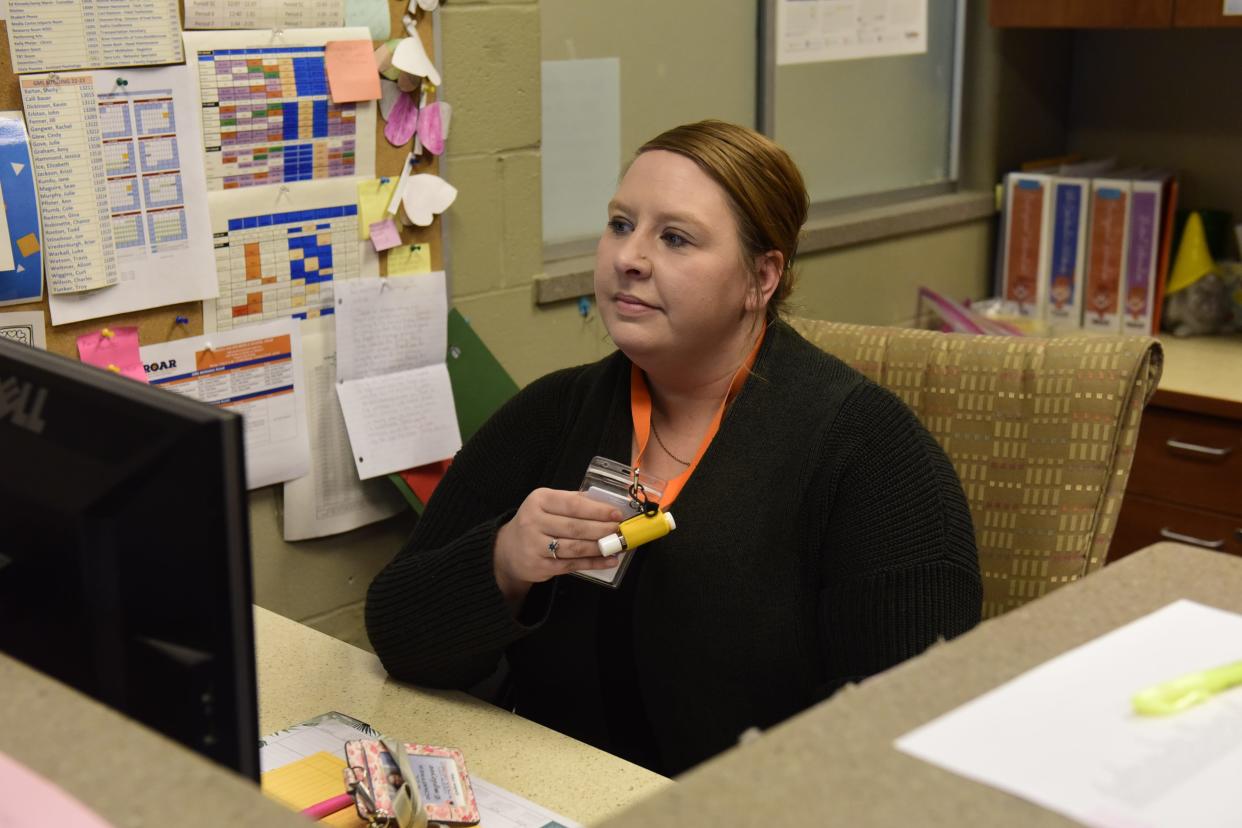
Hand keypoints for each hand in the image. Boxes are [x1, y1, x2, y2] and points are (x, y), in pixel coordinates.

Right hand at [494, 488, 622, 605]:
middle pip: (575, 527)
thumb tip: (605, 503)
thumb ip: (573, 501)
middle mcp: (533, 521)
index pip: (572, 504)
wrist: (508, 550)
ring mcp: (534, 545)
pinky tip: (608, 560)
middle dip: (602, 529)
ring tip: (617, 545)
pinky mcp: (539, 566)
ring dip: (599, 547)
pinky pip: (572, 565)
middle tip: (619, 530)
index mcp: (539, 500)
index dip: (597, 510)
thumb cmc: (536, 523)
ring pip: (574, 547)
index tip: (616, 514)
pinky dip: (593, 563)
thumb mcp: (547, 504)